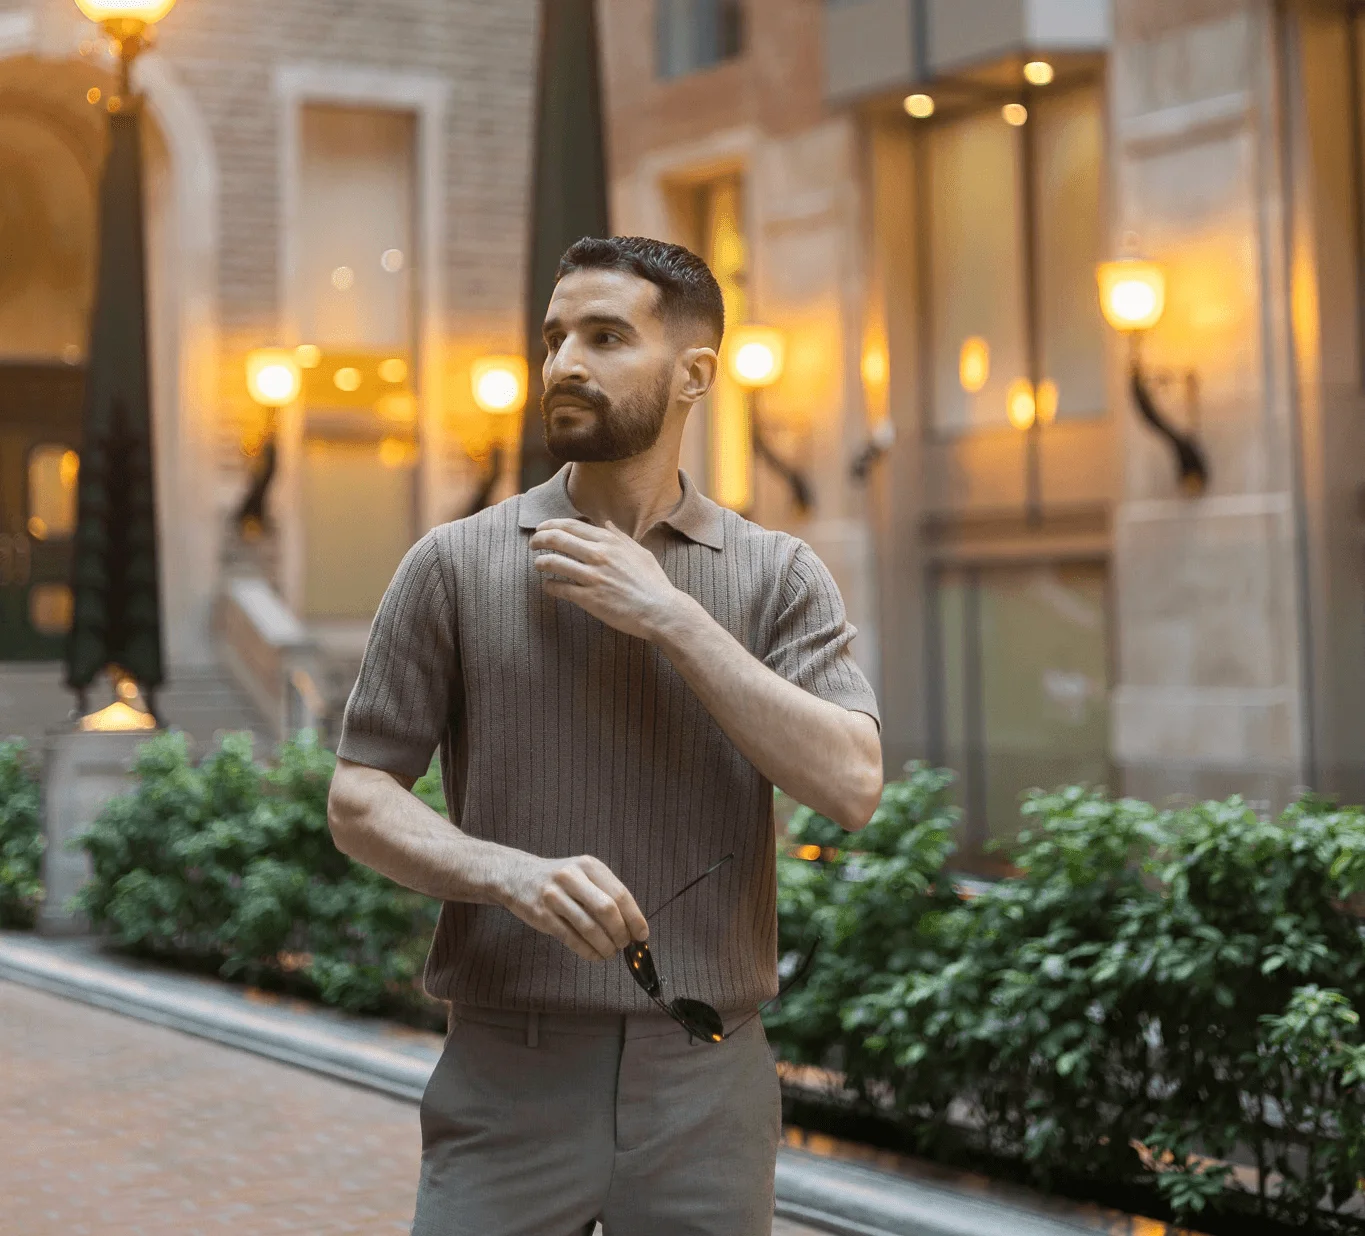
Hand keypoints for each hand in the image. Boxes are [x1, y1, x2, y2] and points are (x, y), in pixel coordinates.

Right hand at [495, 851, 648, 961]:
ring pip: (589, 927)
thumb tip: (632, 926)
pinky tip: (594, 955)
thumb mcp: (583, 874)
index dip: (635, 918)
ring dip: (605, 946)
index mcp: (589, 866)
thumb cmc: (559, 879)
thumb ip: (605, 894)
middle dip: (620, 933)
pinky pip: (570, 938)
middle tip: (624, 945)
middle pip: (607, 910)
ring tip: (610, 953)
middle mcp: (573, 877)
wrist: (517, 875)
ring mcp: (555, 896)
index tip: (642, 935)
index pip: (620, 894)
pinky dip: (587, 951)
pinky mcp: (542, 914)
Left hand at [530, 519, 687, 640]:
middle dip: (539, 539)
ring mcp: (593, 577)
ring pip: (554, 562)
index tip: (542, 529)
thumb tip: (606, 524)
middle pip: (557, 539)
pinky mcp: (589, 599)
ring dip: (541, 562)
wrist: (662, 611)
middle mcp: (599, 555)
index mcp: (610, 542)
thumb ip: (620, 537)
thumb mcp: (640, 553)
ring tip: (538, 564)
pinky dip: (550, 586)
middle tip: (533, 544)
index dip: (551, 525)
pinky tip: (548, 586)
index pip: (571, 526)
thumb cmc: (653, 583)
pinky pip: (560, 588)